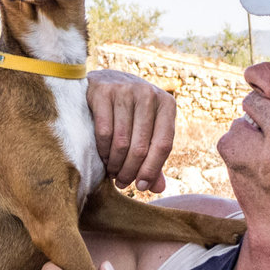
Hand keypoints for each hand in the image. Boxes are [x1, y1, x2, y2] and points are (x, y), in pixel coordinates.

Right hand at [87, 69, 176, 192]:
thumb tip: (158, 188)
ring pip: (121, 142)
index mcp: (167, 104)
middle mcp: (148, 94)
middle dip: (131, 171)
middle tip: (123, 183)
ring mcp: (125, 91)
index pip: (163, 145)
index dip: (152, 170)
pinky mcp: (103, 91)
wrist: (105, 80)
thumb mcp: (148, 129)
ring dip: (116, 164)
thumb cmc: (131, 112)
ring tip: (113, 172)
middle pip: (141, 147)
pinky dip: (103, 150)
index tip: (142, 187)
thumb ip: (153, 157)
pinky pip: (104, 132)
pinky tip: (103, 157)